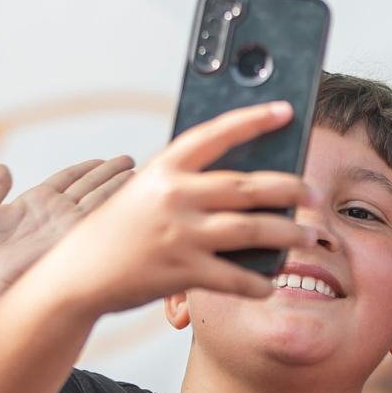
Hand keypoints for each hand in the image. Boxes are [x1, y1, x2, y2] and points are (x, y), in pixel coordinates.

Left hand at [0, 156, 134, 319]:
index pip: (69, 179)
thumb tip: (3, 168)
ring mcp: (69, 223)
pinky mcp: (78, 234)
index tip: (103, 160)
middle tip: (130, 161)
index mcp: (37, 204)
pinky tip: (130, 189)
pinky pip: (101, 211)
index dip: (87, 169)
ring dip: (119, 182)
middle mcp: (58, 212)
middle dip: (110, 173)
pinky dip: (117, 199)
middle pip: (90, 185)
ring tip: (137, 171)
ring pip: (100, 195)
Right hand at [23, 101, 315, 318]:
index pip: (215, 135)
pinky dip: (259, 281)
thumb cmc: (118, 231)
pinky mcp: (181, 271)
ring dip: (288, 234)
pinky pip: (236, 276)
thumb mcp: (144, 194)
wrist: (75, 275)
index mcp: (163, 170)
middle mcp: (173, 196)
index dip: (252, 120)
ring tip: (308, 237)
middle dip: (290, 189)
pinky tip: (271, 282)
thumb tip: (248, 187)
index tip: (285, 110)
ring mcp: (179, 234)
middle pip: (247, 187)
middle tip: (315, 194)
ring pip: (252, 229)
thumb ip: (186, 185)